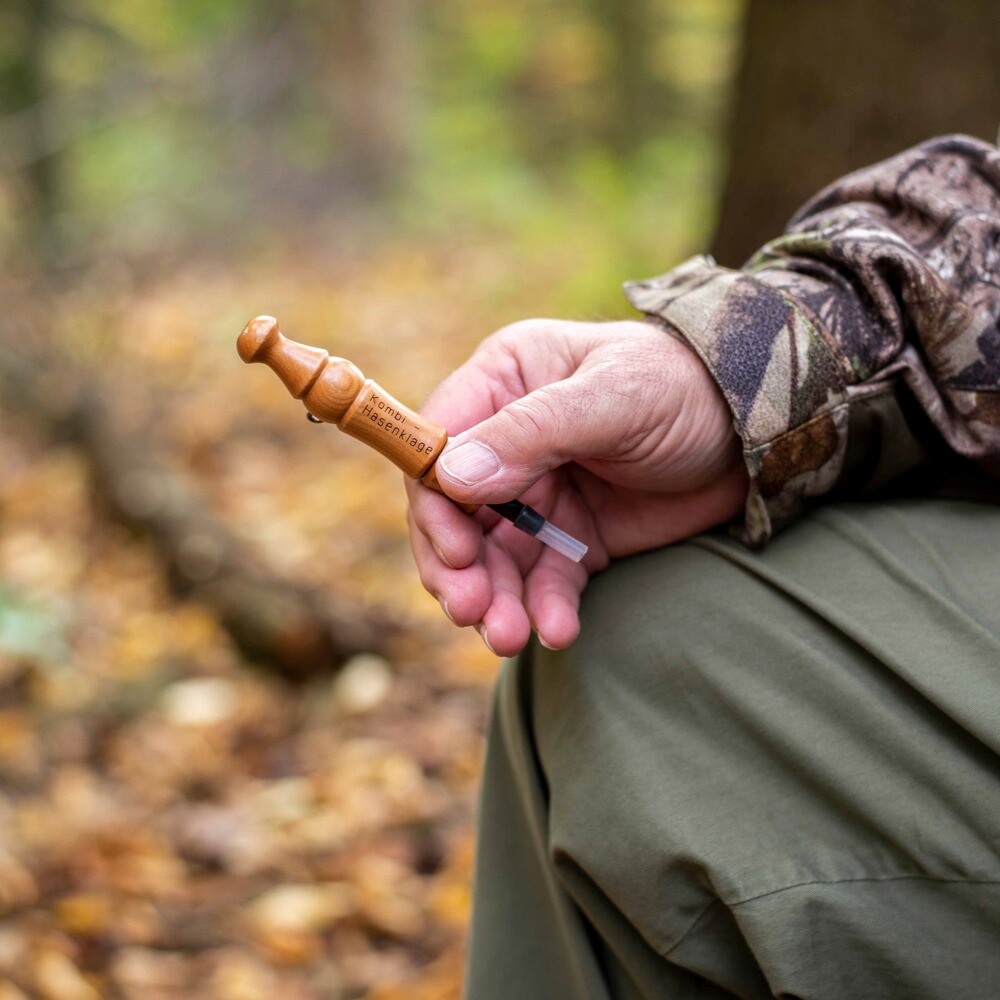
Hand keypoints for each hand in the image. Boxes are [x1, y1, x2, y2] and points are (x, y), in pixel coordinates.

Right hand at [405, 318, 748, 655]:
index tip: (456, 548)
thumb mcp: (614, 397)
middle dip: (459, 567)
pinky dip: (544, 608)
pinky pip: (544, 580)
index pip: (438, 444)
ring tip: (510, 636)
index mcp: (504, 382)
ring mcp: (539, 493)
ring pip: (493, 557)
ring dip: (495, 600)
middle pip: (454, 513)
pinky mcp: (575, 538)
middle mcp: (509, 440)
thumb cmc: (685, 388)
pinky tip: (557, 630)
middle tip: (472, 611)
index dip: (433, 502)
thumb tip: (450, 476)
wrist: (761, 431)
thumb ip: (533, 433)